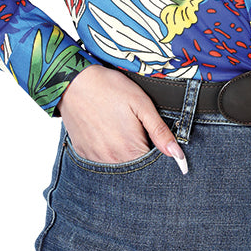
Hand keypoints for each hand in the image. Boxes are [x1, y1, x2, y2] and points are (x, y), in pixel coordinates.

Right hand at [57, 65, 187, 172]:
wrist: (73, 82)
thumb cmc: (110, 88)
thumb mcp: (141, 104)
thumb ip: (160, 131)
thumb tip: (178, 155)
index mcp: (130, 150)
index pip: (152, 166)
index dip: (158, 153)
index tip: (154, 138)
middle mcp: (112, 160)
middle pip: (135, 167)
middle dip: (141, 153)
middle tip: (135, 129)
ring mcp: (95, 159)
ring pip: (118, 165)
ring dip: (124, 153)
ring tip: (120, 128)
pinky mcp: (83, 153)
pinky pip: (101, 160)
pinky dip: (108, 151)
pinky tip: (107, 132)